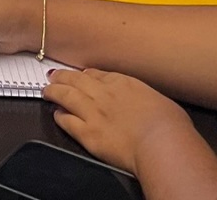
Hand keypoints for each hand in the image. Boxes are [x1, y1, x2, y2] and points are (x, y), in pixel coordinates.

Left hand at [43, 68, 196, 175]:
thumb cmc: (169, 124)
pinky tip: (55, 114)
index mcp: (123, 83)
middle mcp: (104, 94)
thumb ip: (145, 98)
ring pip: (65, 96)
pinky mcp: (88, 133)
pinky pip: (67, 121)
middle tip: (54, 76)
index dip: (85, 75)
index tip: (80, 75)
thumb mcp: (160, 100)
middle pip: (76, 80)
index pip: (97, 74)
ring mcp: (93, 112)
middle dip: (63, 77)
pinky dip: (59, 116)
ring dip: (54, 91)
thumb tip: (147, 104)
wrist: (162, 141)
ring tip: (46, 90)